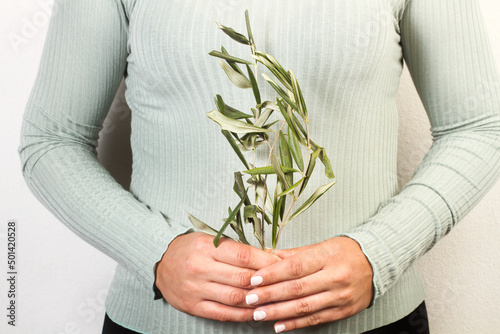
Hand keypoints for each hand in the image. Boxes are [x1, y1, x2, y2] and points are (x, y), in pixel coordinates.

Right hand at [155, 232, 279, 321]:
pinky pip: (223, 313)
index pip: (243, 255)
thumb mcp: (210, 240)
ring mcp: (196, 288)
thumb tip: (268, 258)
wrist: (161, 264)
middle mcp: (200, 267)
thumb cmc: (191, 249)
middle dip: (266, 282)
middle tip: (282, 283)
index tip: (281, 264)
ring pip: (234, 297)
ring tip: (272, 298)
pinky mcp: (193, 306)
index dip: (266, 261)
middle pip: (241, 278)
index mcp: (206, 246)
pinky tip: (255, 312)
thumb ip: (236, 250)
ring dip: (257, 300)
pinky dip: (242, 314)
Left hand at [245, 237, 373, 331]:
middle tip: (250, 299)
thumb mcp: (321, 245)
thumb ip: (294, 255)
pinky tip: (279, 325)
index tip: (254, 280)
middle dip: (270, 295)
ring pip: (305, 307)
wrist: (376, 263)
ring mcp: (341, 296)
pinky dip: (296, 324)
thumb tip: (266, 258)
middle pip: (297, 288)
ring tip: (259, 314)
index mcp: (328, 256)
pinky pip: (316, 319)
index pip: (295, 267)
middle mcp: (335, 277)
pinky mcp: (344, 311)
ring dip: (279, 312)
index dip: (272, 274)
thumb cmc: (344, 252)